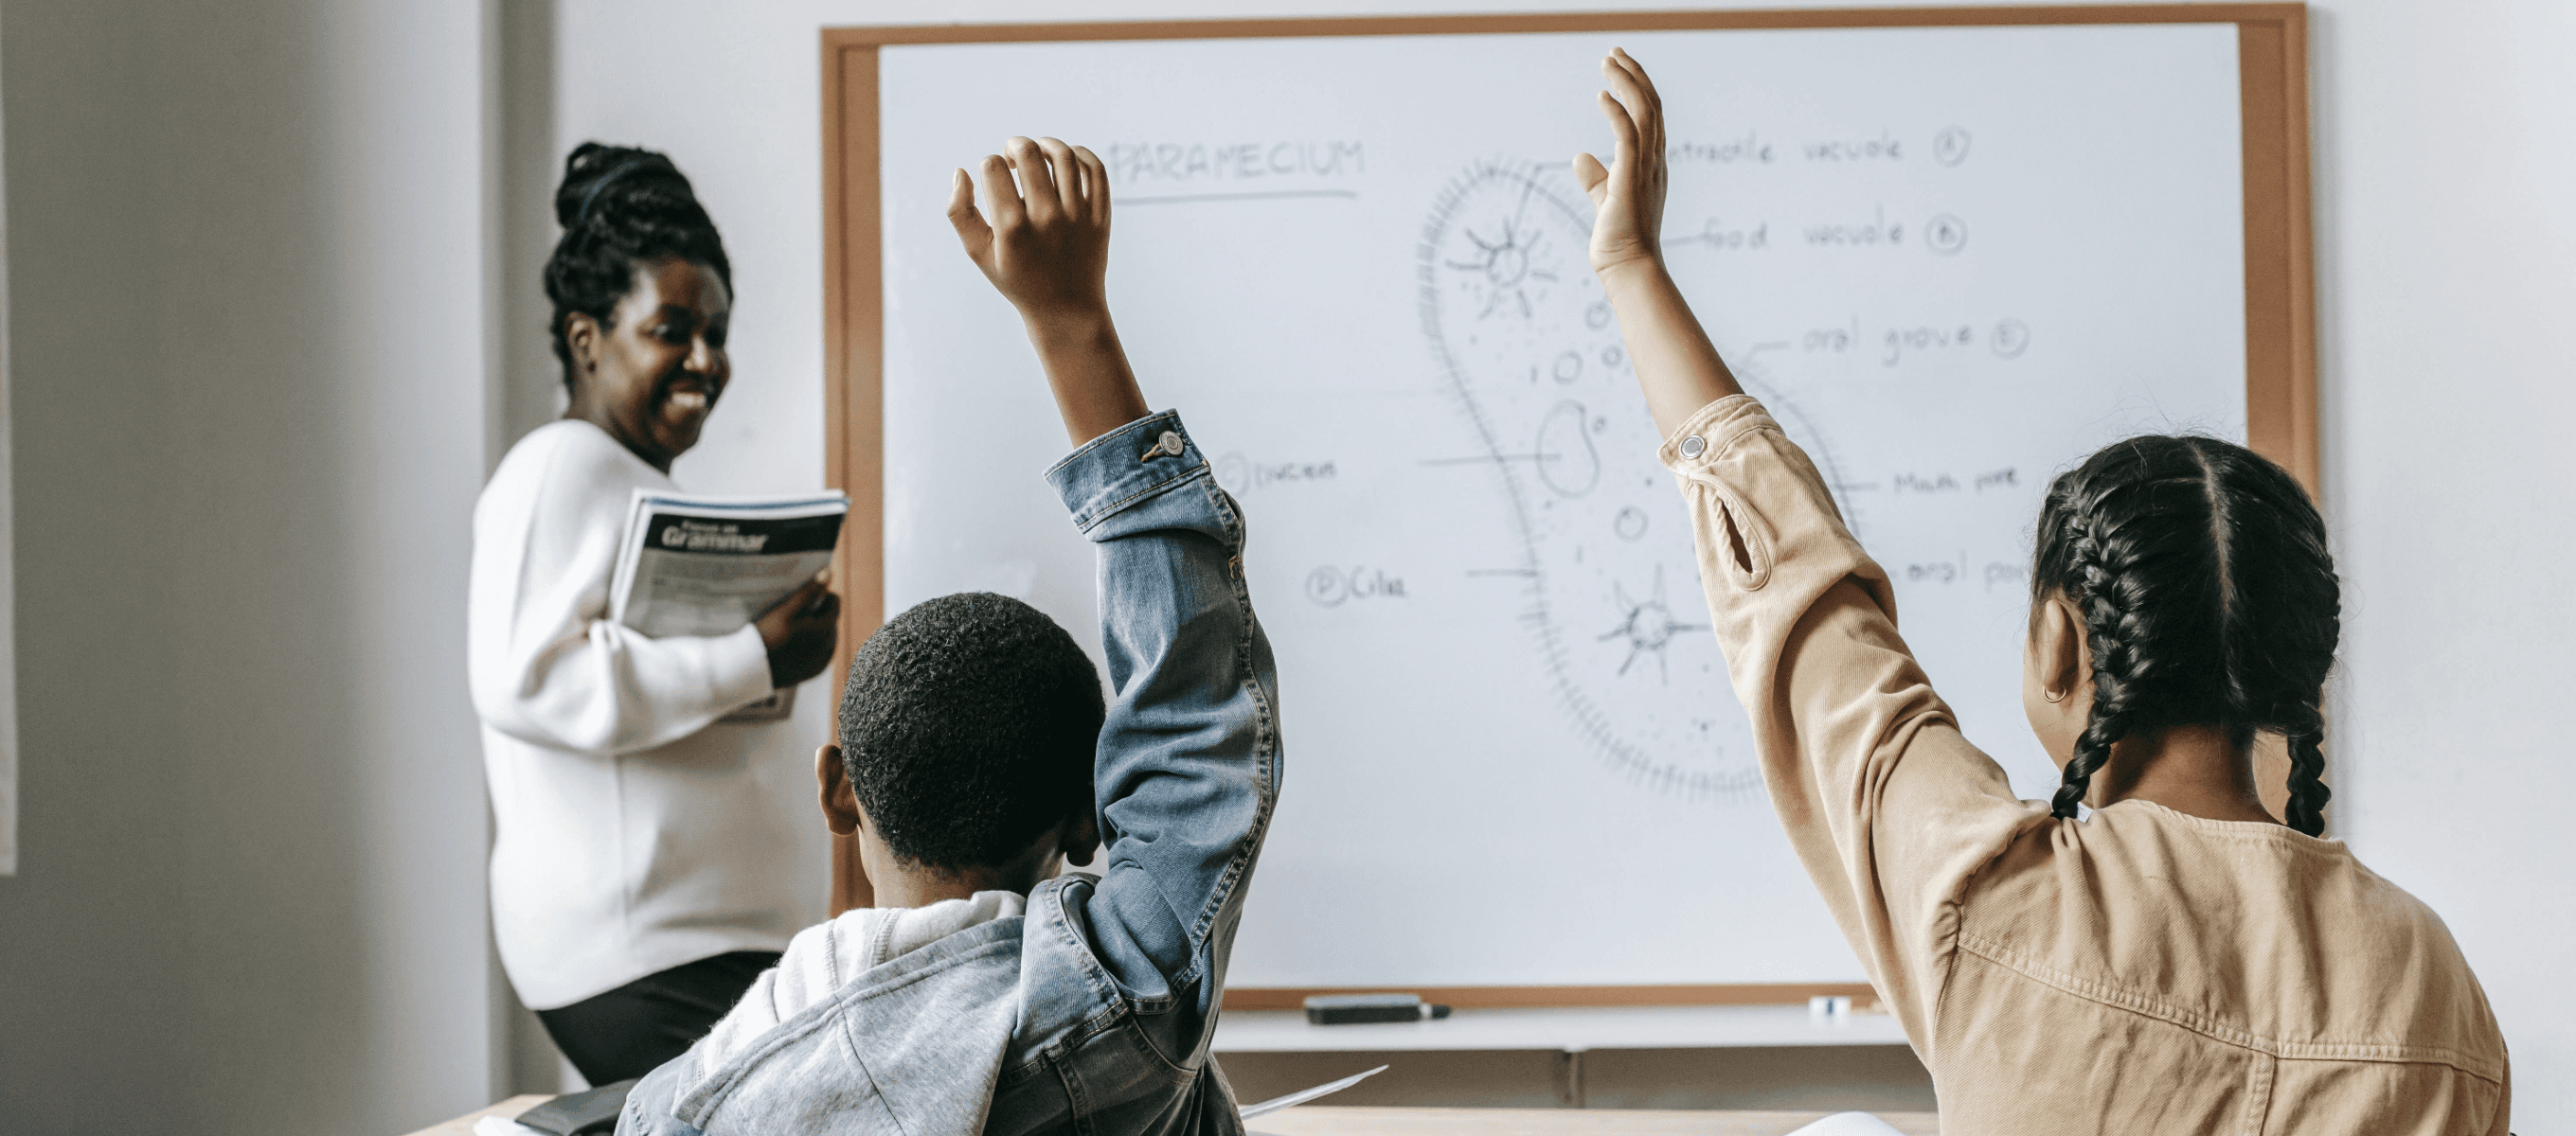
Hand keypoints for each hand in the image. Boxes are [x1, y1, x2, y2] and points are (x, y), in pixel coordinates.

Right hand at [755, 574, 839, 687]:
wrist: (751, 670)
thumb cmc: (767, 636)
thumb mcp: (785, 610)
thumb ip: (808, 591)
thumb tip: (829, 572)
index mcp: (825, 628)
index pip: (834, 605)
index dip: (823, 595)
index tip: (810, 591)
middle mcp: (828, 646)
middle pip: (831, 622)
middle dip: (820, 612)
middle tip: (802, 606)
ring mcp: (820, 661)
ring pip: (827, 639)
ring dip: (819, 629)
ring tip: (800, 622)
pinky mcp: (812, 672)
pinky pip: (821, 655)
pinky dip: (815, 646)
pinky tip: (802, 642)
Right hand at [948, 136, 1112, 323]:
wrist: (1066, 309)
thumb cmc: (1017, 279)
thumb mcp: (979, 252)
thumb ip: (960, 212)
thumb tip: (960, 172)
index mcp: (1012, 228)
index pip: (992, 167)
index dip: (988, 164)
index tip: (994, 178)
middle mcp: (1047, 219)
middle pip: (1028, 153)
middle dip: (1014, 146)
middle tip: (1012, 156)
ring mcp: (1078, 216)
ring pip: (1063, 155)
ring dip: (1045, 144)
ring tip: (1037, 153)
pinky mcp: (1101, 216)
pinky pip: (1095, 170)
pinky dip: (1080, 154)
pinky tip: (1066, 159)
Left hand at [1572, 48, 1667, 278]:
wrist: (1627, 268)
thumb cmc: (1618, 241)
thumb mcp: (1605, 201)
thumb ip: (1596, 180)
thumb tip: (1580, 157)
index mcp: (1652, 165)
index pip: (1650, 117)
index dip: (1637, 88)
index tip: (1618, 67)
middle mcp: (1654, 162)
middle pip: (1651, 107)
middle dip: (1634, 75)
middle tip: (1613, 54)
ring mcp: (1646, 169)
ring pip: (1644, 113)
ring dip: (1626, 83)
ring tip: (1608, 62)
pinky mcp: (1631, 178)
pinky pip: (1628, 135)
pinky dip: (1617, 111)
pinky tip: (1602, 94)